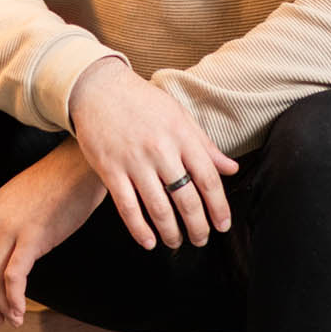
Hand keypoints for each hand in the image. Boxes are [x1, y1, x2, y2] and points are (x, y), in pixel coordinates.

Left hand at [0, 138, 106, 328]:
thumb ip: (9, 227)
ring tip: (11, 320)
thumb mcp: (20, 204)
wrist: (79, 166)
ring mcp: (10, 229)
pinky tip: (20, 312)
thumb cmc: (57, 185)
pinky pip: (14, 277)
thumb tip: (10, 257)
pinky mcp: (32, 237)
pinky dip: (14, 300)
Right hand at [68, 57, 237, 250]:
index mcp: (182, 136)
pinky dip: (139, 229)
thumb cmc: (143, 102)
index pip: (208, 179)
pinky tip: (148, 241)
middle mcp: (161, 150)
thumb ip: (205, 146)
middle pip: (186, 199)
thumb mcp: (179, 117)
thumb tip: (231, 168)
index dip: (219, 207)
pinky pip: (127, 208)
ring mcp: (134, 161)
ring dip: (171, 232)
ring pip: (158, 208)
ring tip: (176, 242)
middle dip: (198, 226)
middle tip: (201, 239)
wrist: (99, 88)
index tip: (223, 225)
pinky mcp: (110, 170)